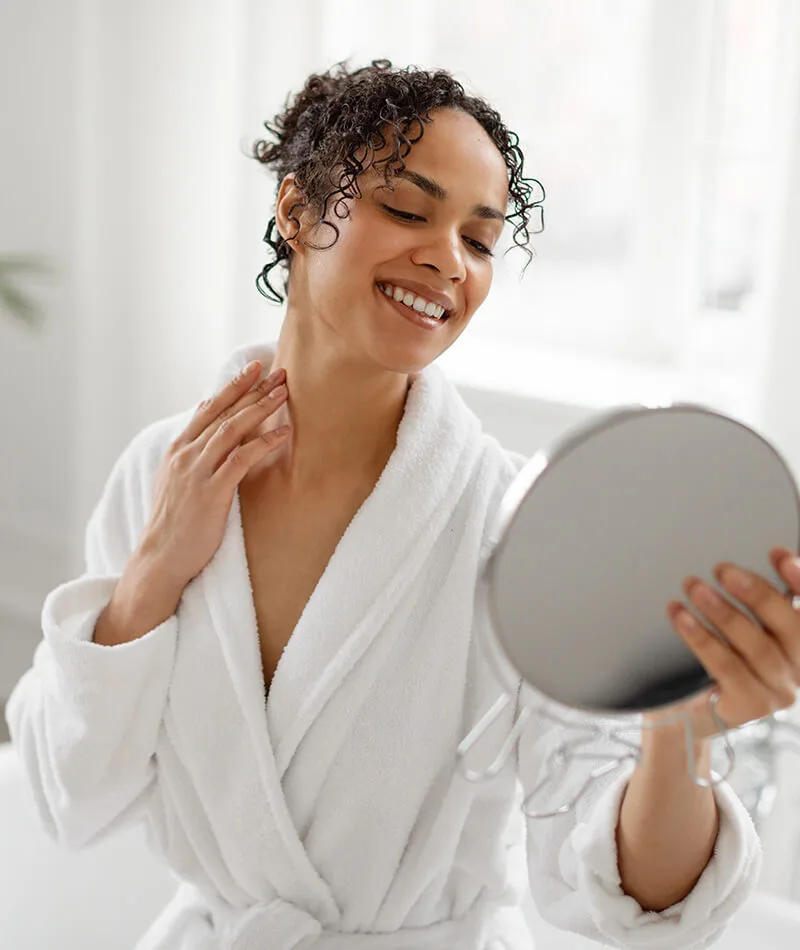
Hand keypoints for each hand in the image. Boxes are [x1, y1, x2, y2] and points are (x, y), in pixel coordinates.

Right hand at [137, 360, 290, 588]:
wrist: (161, 557)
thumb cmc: (174, 521)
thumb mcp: (175, 478)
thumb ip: (191, 448)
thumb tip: (203, 415)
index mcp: (178, 449)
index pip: (209, 408)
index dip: (233, 387)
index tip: (254, 368)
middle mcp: (186, 454)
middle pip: (224, 412)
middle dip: (252, 389)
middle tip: (278, 371)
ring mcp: (198, 471)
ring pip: (233, 429)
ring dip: (261, 407)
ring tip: (284, 392)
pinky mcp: (212, 491)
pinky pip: (242, 459)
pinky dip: (264, 442)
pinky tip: (284, 432)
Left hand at [662, 547, 799, 740]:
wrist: (691, 714)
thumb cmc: (719, 661)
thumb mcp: (741, 629)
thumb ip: (755, 602)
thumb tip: (757, 557)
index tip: (779, 555)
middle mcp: (799, 670)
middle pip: (788, 625)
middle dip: (756, 592)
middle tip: (722, 569)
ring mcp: (777, 692)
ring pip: (755, 645)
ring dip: (722, 611)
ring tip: (693, 585)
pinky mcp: (749, 707)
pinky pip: (726, 666)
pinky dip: (701, 637)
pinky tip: (680, 615)